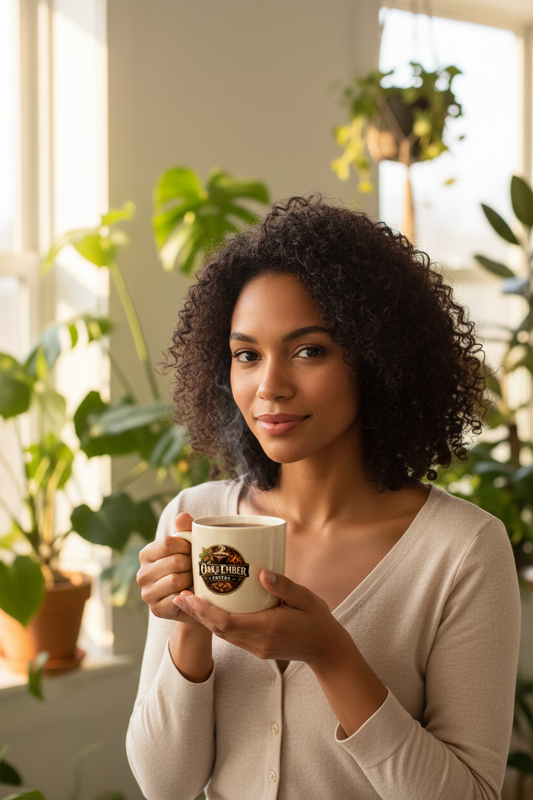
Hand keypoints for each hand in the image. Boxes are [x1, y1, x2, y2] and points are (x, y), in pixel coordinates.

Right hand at [137, 512, 199, 623]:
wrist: (195, 598)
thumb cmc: (191, 567)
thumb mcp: (189, 547)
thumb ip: (186, 530)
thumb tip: (183, 516)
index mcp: (146, 554)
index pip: (168, 543)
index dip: (187, 546)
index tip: (195, 550)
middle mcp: (142, 574)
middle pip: (174, 562)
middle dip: (192, 564)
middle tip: (199, 567)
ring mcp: (147, 593)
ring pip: (176, 580)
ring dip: (192, 580)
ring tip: (196, 580)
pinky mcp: (156, 610)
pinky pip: (177, 598)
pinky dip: (189, 595)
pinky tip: (192, 593)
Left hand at [173, 570, 351, 668]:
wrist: (327, 650)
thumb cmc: (318, 620)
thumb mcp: (306, 598)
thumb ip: (284, 586)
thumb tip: (262, 573)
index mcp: (267, 629)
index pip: (227, 622)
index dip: (203, 610)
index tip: (187, 596)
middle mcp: (257, 642)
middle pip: (218, 629)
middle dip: (197, 613)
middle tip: (179, 594)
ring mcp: (256, 648)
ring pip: (223, 634)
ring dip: (204, 618)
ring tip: (188, 600)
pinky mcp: (257, 648)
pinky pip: (232, 636)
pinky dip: (217, 623)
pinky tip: (211, 609)